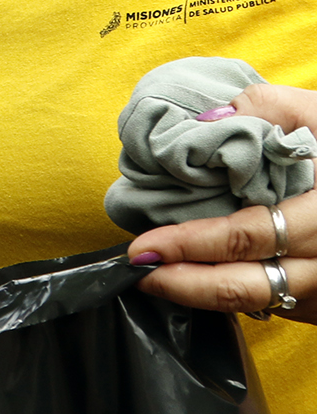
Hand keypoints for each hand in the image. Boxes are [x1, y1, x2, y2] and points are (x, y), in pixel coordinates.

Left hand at [131, 82, 316, 321]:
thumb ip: (269, 108)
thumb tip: (207, 118)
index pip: (248, 238)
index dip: (190, 245)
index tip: (144, 245)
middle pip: (246, 286)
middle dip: (183, 284)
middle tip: (136, 273)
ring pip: (259, 303)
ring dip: (202, 295)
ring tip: (155, 279)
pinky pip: (276, 305)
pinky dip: (234, 294)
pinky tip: (197, 278)